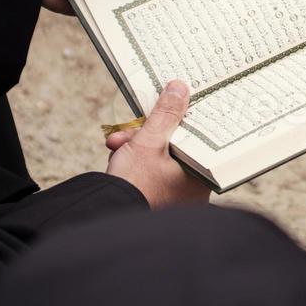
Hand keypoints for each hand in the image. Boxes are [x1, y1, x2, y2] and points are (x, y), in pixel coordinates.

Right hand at [104, 80, 211, 208]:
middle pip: (174, 146)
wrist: (104, 217)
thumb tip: (180, 88)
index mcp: (201, 177)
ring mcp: (176, 198)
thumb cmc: (134, 186)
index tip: (163, 111)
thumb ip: (165, 114)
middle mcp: (193, 191)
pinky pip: (152, 172)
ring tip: (117, 145)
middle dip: (145, 134)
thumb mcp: (148, 142)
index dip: (176, 121)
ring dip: (135, 146)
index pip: (196, 137)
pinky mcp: (158, 200)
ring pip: (160, 157)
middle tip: (126, 133)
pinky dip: (134, 162)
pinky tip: (119, 159)